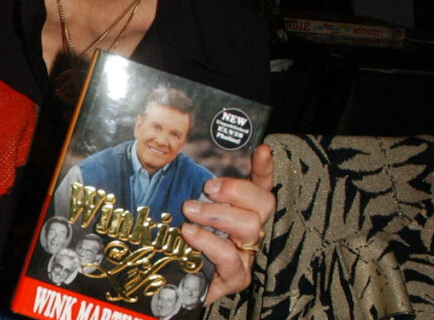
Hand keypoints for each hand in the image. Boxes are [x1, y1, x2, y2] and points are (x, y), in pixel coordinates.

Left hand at [179, 144, 274, 303]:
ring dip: (216, 214)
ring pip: (249, 226)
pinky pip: (230, 257)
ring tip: (189, 212)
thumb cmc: (178, 239)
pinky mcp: (236, 278)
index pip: (261, 186)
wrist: (169, 283)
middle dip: (235, 190)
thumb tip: (168, 158)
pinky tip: (190, 234)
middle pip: (263, 203)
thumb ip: (185, 189)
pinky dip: (208, 242)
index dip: (264, 168)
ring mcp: (246, 254)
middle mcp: (250, 230)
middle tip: (206, 189)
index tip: (260, 150)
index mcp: (241, 210)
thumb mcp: (182, 209)